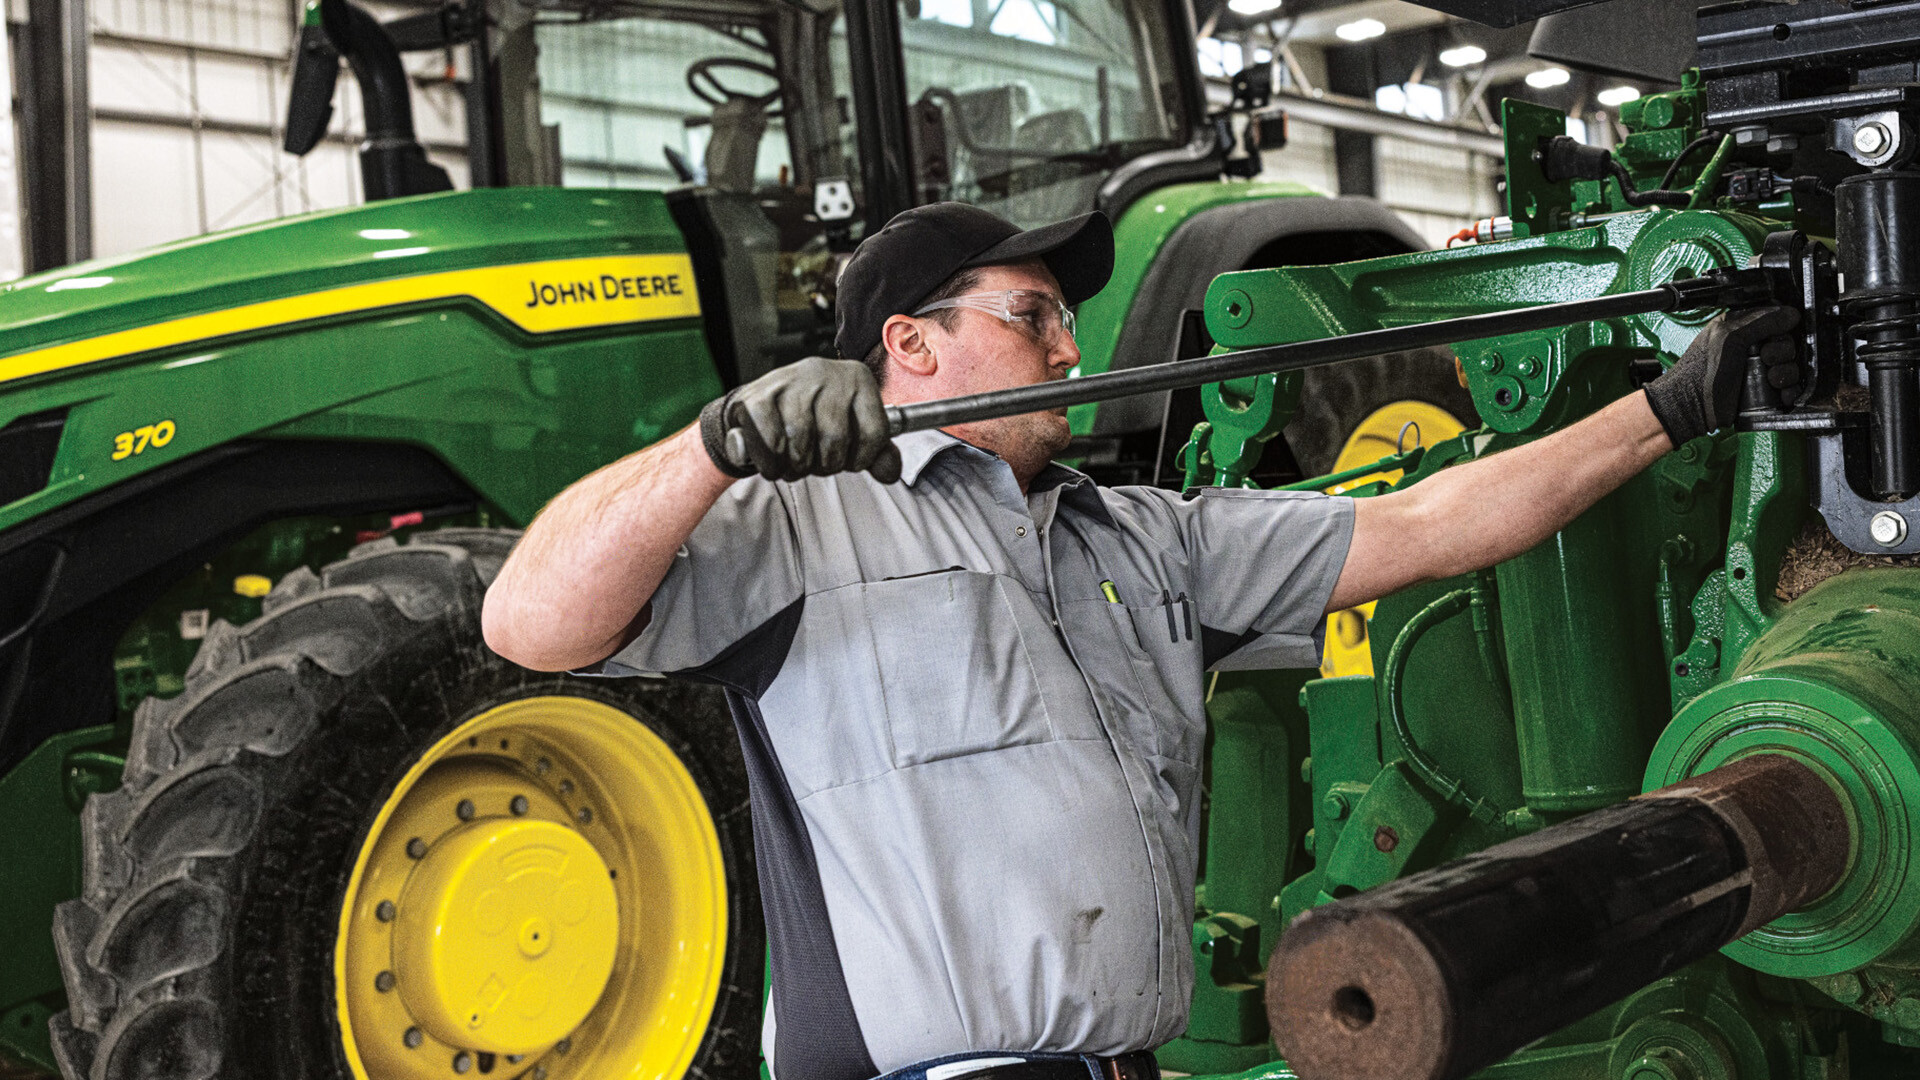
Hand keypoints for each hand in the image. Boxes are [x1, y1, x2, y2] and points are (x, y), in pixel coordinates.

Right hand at [697, 357, 902, 482]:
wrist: (759, 407)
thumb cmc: (812, 419)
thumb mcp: (851, 431)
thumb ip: (876, 453)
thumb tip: (890, 472)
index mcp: (857, 377)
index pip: (874, 433)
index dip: (859, 459)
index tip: (845, 459)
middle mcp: (824, 371)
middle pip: (836, 441)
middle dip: (823, 465)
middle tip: (812, 460)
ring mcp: (789, 381)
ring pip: (801, 444)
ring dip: (795, 467)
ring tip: (791, 460)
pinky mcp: (757, 397)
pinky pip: (771, 445)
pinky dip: (771, 464)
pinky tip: (771, 459)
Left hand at [1644, 306, 1800, 445]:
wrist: (1694, 407)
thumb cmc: (1702, 371)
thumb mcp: (1729, 338)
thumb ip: (1760, 322)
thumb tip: (1791, 314)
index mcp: (1739, 326)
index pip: (1776, 320)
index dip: (1782, 329)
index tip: (1774, 338)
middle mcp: (1750, 346)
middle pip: (1788, 343)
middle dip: (1784, 353)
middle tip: (1767, 360)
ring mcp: (1757, 368)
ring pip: (1790, 365)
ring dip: (1787, 373)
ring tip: (1771, 380)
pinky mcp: (1762, 390)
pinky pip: (1788, 387)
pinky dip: (1790, 390)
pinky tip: (1782, 394)